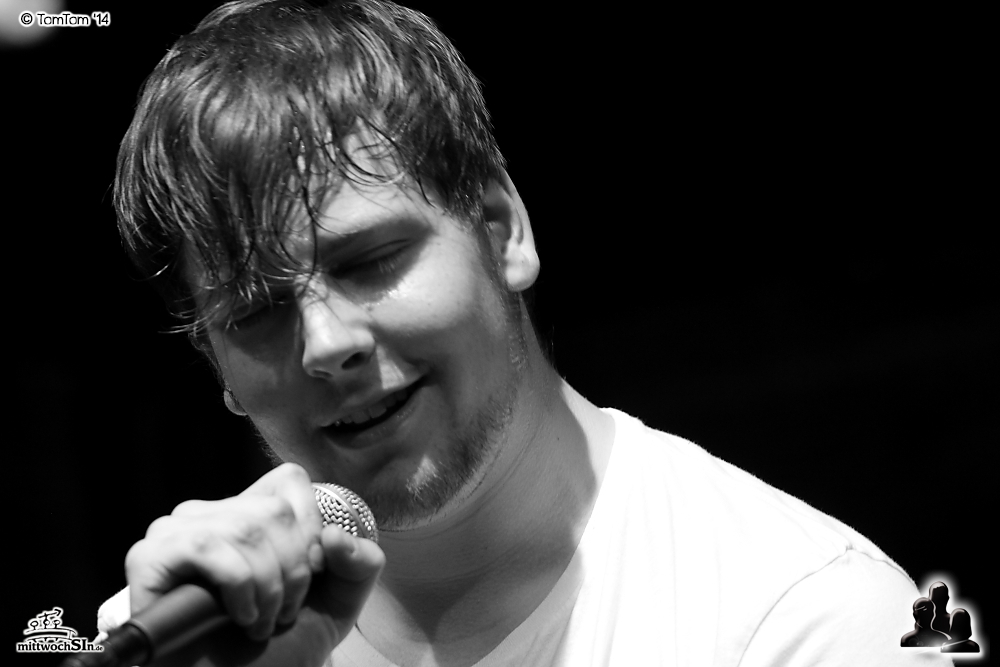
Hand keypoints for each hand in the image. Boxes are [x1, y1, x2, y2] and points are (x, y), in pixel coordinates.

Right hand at [123, 463, 384, 665]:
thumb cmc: (279, 645)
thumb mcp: (338, 601)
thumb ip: (360, 563)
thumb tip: (337, 535)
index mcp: (247, 512)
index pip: (289, 481)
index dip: (312, 527)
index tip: (313, 574)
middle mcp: (209, 513)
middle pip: (274, 510)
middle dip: (295, 570)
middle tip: (285, 613)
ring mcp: (175, 532)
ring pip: (246, 529)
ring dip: (268, 586)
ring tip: (263, 622)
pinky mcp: (149, 558)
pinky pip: (206, 547)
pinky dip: (238, 585)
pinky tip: (240, 616)